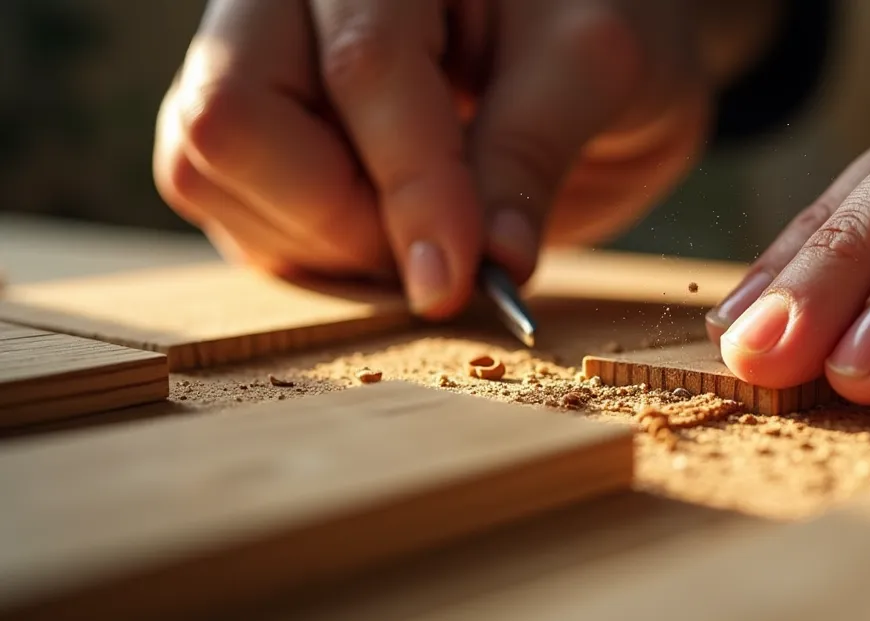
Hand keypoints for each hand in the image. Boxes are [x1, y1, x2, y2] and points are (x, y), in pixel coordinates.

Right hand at [154, 0, 711, 318]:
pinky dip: (311, 252)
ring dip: (327, 242)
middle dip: (344, 214)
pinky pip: (232, 213)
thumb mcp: (593, 68)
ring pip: (211, 175)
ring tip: (430, 234)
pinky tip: (390, 233)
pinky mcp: (245, 134)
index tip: (459, 280)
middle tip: (445, 252)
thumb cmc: (589, 26)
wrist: (567, 38)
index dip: (412, 186)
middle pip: (235, 118)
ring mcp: (248, 61)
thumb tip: (490, 260)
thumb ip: (532, 152)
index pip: (365, 66)